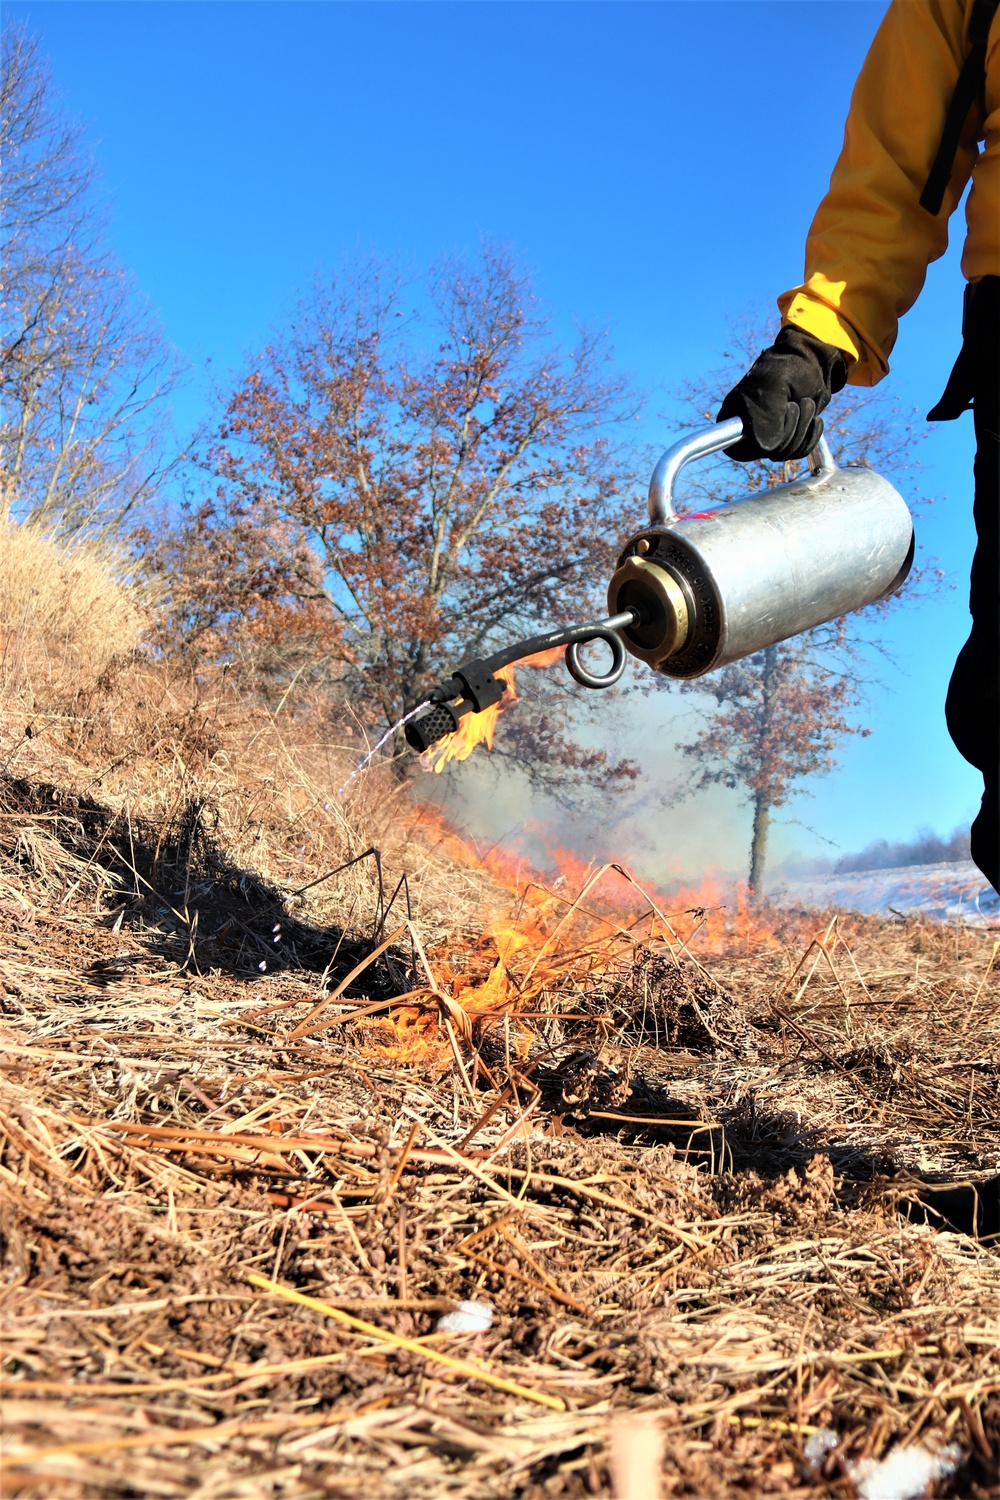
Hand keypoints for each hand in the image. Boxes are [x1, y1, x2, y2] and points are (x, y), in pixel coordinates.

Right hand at [717, 326, 847, 461]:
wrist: (813, 364)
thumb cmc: (789, 368)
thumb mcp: (773, 386)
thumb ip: (764, 416)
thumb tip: (763, 447)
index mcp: (733, 416)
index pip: (739, 448)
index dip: (764, 438)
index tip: (783, 410)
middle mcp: (747, 429)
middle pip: (767, 452)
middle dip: (790, 428)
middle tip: (796, 403)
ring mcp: (768, 436)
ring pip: (784, 453)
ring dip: (802, 429)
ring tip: (806, 404)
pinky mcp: (787, 439)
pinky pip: (798, 453)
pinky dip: (810, 437)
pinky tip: (815, 420)